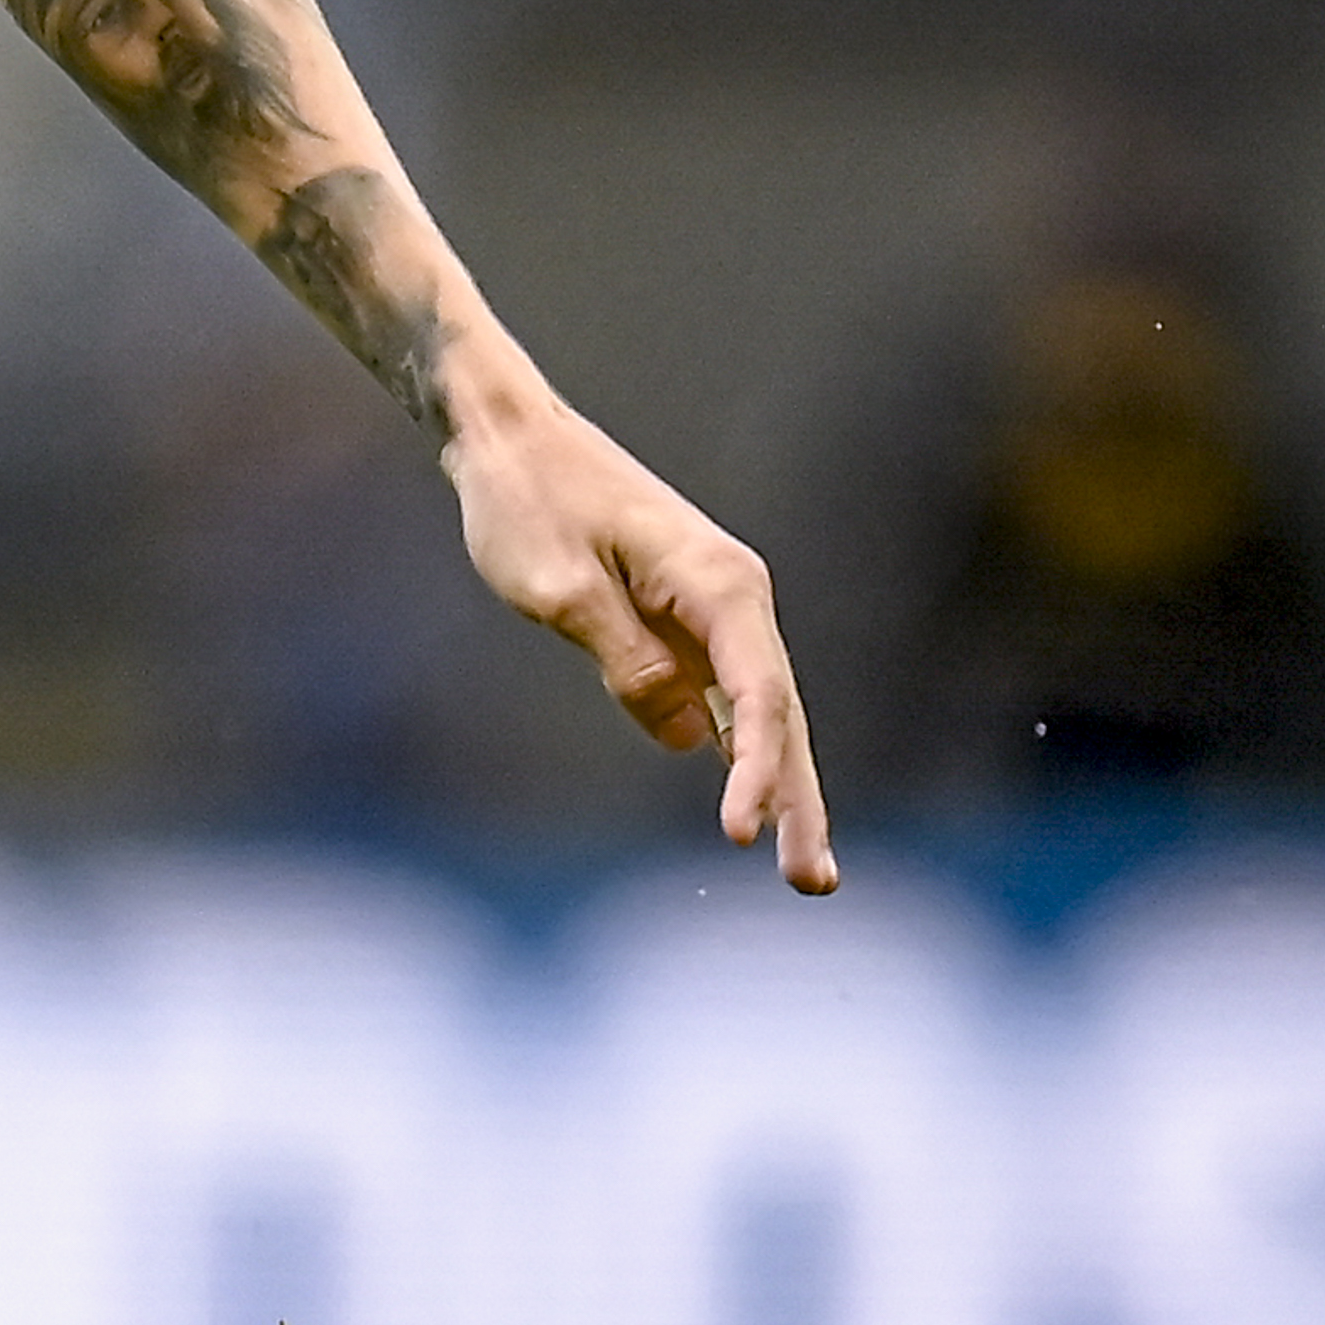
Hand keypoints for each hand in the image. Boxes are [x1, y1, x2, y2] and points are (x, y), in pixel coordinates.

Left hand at [443, 378, 838, 890]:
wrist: (510, 438)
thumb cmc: (529, 502)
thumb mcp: (562, 591)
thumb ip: (625, 663)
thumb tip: (684, 736)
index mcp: (717, 582)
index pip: (757, 694)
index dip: (756, 772)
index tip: (739, 838)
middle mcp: (733, 597)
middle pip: (779, 716)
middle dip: (798, 802)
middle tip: (814, 885)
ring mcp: (714, 613)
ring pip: (760, 717)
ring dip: (780, 791)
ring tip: (803, 871)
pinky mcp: (684, 626)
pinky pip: (725, 703)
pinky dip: (741, 759)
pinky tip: (756, 817)